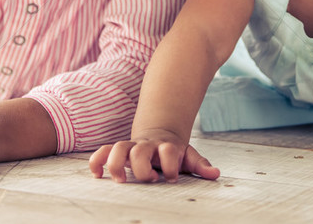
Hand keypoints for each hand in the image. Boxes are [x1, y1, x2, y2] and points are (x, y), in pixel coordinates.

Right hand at [89, 130, 219, 182]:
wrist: (159, 132)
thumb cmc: (174, 151)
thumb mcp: (189, 156)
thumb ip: (200, 164)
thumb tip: (215, 174)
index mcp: (166, 146)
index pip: (168, 151)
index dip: (170, 165)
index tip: (171, 178)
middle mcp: (147, 145)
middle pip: (140, 151)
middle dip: (142, 167)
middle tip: (149, 179)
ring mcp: (132, 146)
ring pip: (118, 148)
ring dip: (116, 164)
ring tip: (119, 180)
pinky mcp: (119, 150)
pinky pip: (103, 151)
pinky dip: (97, 161)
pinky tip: (97, 174)